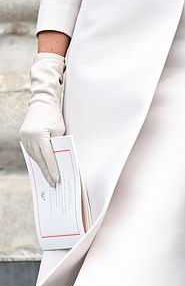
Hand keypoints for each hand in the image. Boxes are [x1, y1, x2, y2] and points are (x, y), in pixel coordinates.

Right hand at [19, 53, 65, 185]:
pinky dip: (37, 159)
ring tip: (48, 178)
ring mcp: (24, 138)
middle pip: (40, 159)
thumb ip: (58, 144)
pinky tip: (42, 166)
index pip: (48, 157)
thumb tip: (59, 160)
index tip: (57, 179)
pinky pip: (30, 151)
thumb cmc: (54, 115)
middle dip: (47, 172)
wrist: (42, 101)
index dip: (53, 169)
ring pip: (34, 157)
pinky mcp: (23, 136)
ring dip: (41, 167)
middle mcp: (29, 138)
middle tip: (53, 183)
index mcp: (40, 136)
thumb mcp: (60, 130)